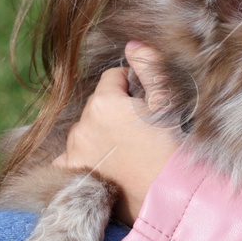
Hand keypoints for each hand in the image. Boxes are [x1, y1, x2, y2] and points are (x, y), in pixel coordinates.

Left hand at [51, 41, 181, 225]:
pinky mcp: (76, 175)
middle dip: (115, 110)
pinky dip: (80, 158)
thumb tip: (133, 44)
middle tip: (142, 129)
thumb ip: (148, 67)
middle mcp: (83, 125)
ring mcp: (76, 152)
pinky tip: (100, 163)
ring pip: (85, 129)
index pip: (112, 78)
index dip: (132, 86)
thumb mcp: (167, 102)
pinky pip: (67, 158)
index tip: (147, 103)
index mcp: (104, 102)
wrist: (171, 196)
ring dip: (100, 133)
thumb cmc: (174, 147)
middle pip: (98, 104)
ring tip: (128, 150)